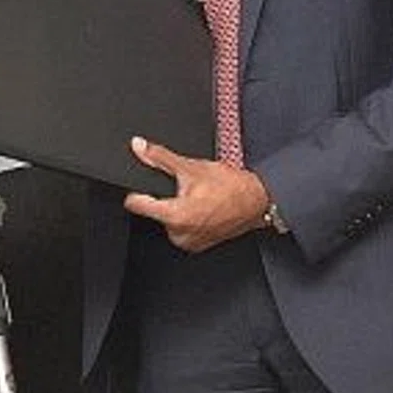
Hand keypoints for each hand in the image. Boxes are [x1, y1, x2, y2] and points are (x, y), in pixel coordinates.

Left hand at [122, 137, 271, 253]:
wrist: (257, 200)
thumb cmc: (230, 187)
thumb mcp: (190, 166)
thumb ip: (160, 157)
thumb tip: (139, 147)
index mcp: (174, 215)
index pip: (135, 205)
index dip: (135, 192)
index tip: (138, 187)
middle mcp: (179, 233)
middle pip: (154, 212)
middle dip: (165, 199)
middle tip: (185, 190)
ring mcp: (189, 242)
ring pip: (168, 221)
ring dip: (176, 209)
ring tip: (197, 199)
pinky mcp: (197, 246)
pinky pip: (182, 230)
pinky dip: (187, 219)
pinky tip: (202, 209)